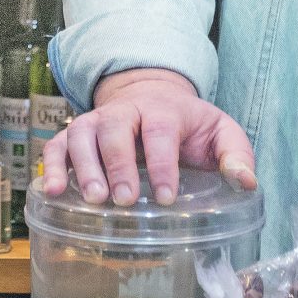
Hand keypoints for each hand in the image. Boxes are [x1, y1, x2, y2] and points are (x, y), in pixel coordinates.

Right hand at [37, 68, 256, 206]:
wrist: (152, 96)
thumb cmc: (188, 125)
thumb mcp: (220, 132)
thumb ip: (236, 154)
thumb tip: (246, 182)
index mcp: (164, 110)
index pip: (160, 131)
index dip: (161, 163)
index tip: (165, 196)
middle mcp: (125, 111)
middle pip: (115, 129)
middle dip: (118, 165)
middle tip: (124, 200)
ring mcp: (96, 121)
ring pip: (81, 135)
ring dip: (84, 166)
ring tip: (93, 199)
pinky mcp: (75, 135)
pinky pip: (56, 145)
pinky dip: (51, 166)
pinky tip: (53, 192)